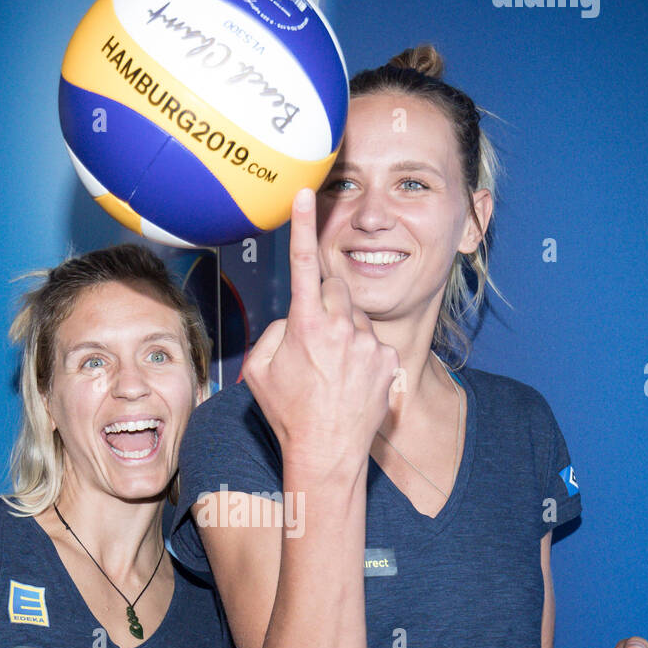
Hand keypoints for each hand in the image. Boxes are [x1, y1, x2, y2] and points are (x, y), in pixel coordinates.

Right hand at [242, 188, 398, 471]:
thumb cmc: (288, 413)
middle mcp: (340, 327)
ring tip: (333, 371)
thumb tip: (295, 319)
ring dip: (345, 332)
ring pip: (357, 317)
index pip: (304, 264)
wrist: (326, 453)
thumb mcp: (259, 370)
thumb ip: (274, 331)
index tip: (306, 194)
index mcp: (305, 325)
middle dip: (326, 304)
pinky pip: (373, 343)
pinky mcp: (388, 360)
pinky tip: (350, 383)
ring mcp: (368, 343)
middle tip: (315, 340)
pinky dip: (362, 356)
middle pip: (337, 289)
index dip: (303, 226)